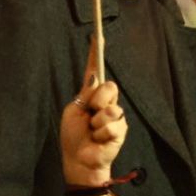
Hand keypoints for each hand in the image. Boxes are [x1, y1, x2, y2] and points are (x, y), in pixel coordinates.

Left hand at [61, 36, 126, 186]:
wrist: (79, 160)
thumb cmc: (74, 136)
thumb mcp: (74, 110)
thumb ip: (86, 95)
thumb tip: (96, 77)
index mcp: (91, 95)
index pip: (96, 70)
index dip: (97, 53)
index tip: (97, 35)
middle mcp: (106, 102)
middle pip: (108, 86)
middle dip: (97, 100)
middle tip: (90, 114)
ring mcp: (116, 115)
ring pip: (111, 107)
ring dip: (97, 122)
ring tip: (93, 131)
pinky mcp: (122, 129)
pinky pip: (112, 124)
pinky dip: (101, 133)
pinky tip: (99, 140)